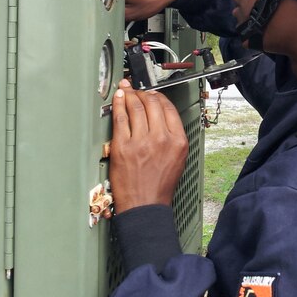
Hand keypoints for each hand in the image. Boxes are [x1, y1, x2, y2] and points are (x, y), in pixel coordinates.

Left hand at [109, 79, 187, 213]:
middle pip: (152, 104)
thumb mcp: (178, 159)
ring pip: (136, 108)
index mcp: (177, 141)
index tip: (152, 94)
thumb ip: (173, 137)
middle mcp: (161, 138)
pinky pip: (120, 118)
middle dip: (143, 93)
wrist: (145, 206)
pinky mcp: (123, 147)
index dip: (159, 97)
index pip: (169, 109)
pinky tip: (118, 98)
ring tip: (126, 90)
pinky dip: (118, 104)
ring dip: (130, 95)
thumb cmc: (159, 186)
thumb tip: (162, 118)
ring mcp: (141, 142)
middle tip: (137, 90)